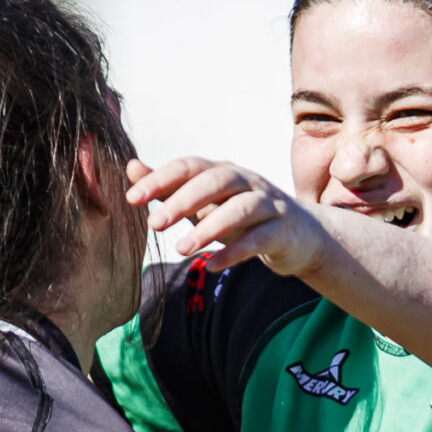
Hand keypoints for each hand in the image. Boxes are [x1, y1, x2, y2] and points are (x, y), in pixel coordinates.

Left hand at [126, 156, 337, 278]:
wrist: (299, 236)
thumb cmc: (242, 217)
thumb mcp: (204, 202)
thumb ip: (169, 187)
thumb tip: (131, 169)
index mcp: (222, 172)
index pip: (189, 166)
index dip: (161, 179)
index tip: (132, 198)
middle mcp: (246, 182)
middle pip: (215, 181)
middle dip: (183, 201)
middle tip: (154, 224)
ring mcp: (268, 204)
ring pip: (240, 208)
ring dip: (208, 228)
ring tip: (181, 249)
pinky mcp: (283, 231)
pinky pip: (259, 239)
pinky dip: (235, 252)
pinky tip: (213, 265)